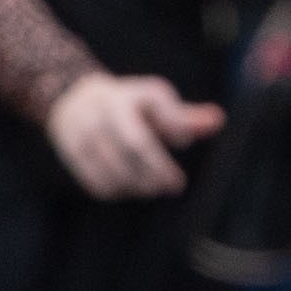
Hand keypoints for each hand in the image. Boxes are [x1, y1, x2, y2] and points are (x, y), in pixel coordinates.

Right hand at [45, 70, 223, 200]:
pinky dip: (117, 192)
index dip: (159, 165)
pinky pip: (97, 184)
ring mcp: (79, 138)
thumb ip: (184, 116)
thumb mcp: (155, 101)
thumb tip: (218, 120)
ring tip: (153, 187)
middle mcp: (96, 119)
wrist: (75, 98)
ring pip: (110, 174)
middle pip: (125, 158)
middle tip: (172, 187)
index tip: (179, 180)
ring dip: (137, 187)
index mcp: (120, 102)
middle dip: (152, 177)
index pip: (138, 141)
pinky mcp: (72, 156)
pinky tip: (131, 188)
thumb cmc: (129, 103)